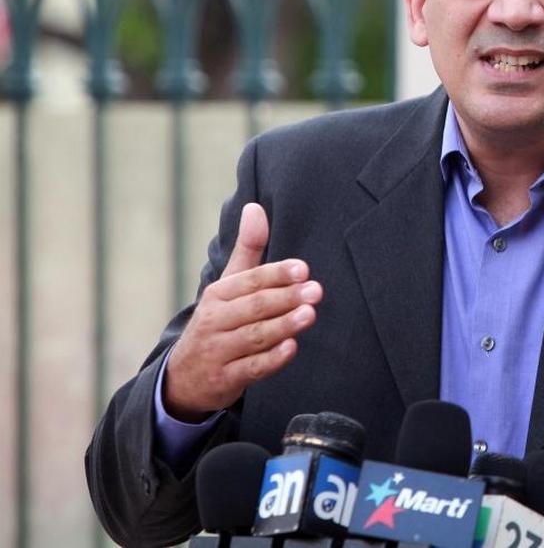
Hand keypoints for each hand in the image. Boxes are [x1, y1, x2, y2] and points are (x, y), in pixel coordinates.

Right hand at [163, 203, 321, 420]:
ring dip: (283, 325)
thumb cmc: (218, 321)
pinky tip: (291, 348)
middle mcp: (215, 321)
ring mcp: (219, 351)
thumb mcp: (228, 285)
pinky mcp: (226, 378)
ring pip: (254, 336)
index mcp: (218, 295)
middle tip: (316, 290)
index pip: (250, 281)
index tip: (303, 268)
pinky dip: (271, 359)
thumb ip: (247, 249)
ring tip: (309, 314)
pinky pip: (251, 369)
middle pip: (254, 307)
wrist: (184, 377)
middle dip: (286, 298)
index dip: (276, 274)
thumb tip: (255, 207)